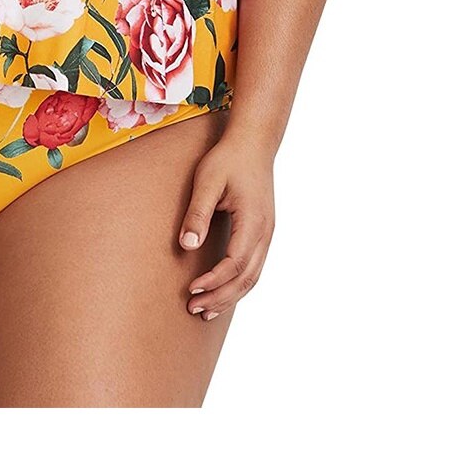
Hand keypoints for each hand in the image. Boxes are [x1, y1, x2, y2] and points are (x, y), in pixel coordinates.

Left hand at [178, 132, 274, 319]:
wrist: (253, 143)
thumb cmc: (228, 160)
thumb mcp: (207, 182)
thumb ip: (197, 214)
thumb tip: (187, 246)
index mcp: (253, 221)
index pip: (234, 263)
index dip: (214, 281)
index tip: (191, 290)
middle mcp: (265, 232)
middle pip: (247, 278)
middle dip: (221, 297)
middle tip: (194, 310)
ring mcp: (268, 234)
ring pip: (253, 276)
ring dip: (231, 296)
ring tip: (206, 311)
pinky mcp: (263, 232)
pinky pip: (254, 267)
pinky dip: (239, 284)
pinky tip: (223, 291)